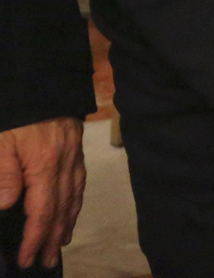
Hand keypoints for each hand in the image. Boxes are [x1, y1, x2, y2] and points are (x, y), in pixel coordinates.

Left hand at [0, 118, 85, 268]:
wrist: (41, 79)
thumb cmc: (15, 113)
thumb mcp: (0, 142)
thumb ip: (4, 173)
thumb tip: (7, 207)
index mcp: (45, 165)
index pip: (42, 211)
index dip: (35, 238)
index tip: (27, 259)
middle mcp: (66, 164)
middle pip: (62, 208)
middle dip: (52, 238)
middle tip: (45, 262)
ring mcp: (74, 155)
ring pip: (74, 196)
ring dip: (67, 223)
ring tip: (60, 243)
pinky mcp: (76, 147)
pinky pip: (80, 181)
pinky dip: (76, 201)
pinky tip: (71, 208)